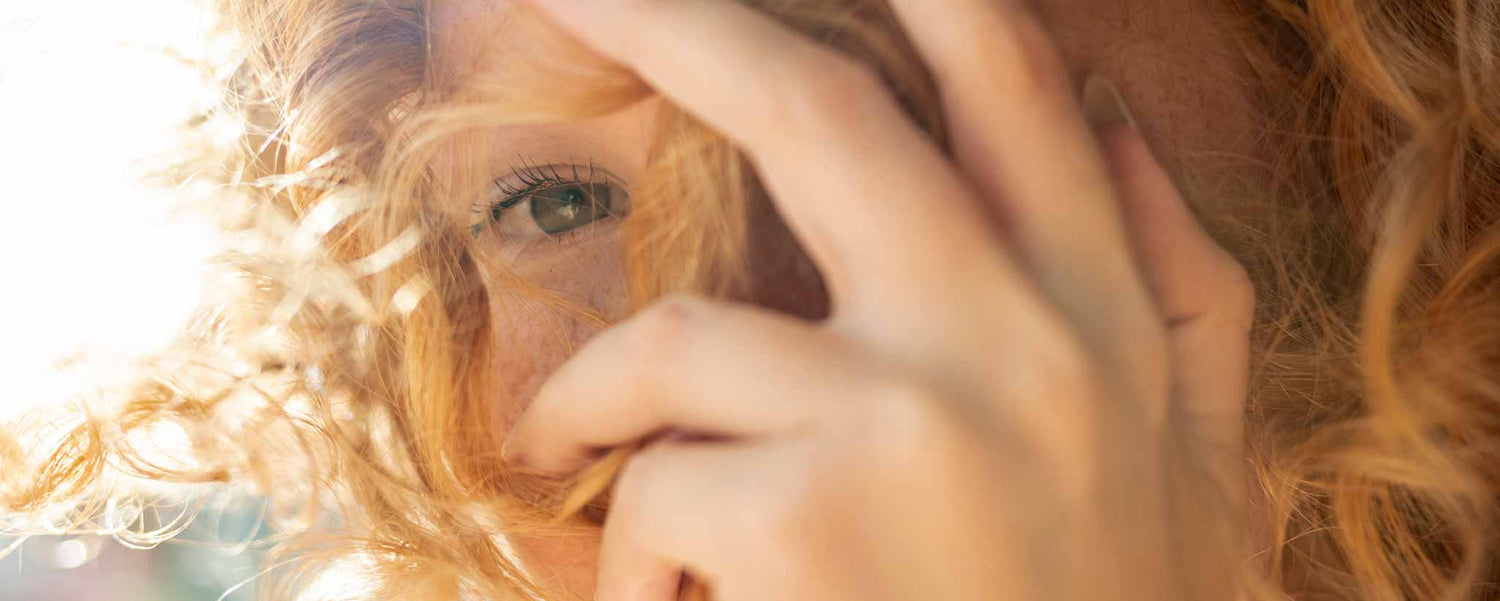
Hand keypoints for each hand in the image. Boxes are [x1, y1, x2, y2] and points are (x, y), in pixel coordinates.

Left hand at [502, 1, 1255, 599]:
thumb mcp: (1193, 454)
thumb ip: (1180, 285)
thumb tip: (1115, 121)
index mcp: (1096, 306)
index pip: (1011, 79)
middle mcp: (1015, 333)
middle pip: (823, 113)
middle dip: (675, 23)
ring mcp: (914, 419)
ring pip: (682, 338)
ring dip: (599, 399)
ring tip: (568, 450)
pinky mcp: (814, 520)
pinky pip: (653, 490)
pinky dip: (628, 551)